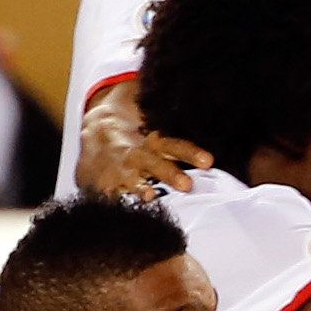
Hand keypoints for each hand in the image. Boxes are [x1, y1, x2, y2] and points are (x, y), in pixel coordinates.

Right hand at [76, 84, 211, 195]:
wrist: (95, 134)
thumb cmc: (139, 134)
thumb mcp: (158, 128)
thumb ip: (180, 128)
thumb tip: (215, 101)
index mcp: (154, 142)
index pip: (174, 145)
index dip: (192, 153)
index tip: (209, 161)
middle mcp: (138, 155)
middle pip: (156, 163)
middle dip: (171, 173)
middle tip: (188, 185)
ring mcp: (121, 170)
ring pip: (134, 179)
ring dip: (142, 188)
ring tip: (150, 196)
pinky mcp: (106, 184)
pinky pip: (112, 194)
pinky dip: (116, 201)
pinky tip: (122, 210)